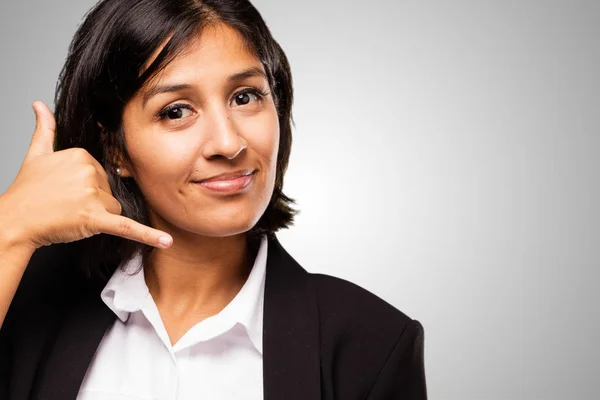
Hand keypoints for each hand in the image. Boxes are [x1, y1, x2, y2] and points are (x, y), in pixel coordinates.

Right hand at [0, 101, 172, 250]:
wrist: (14, 221)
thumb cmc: (27, 192)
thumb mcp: (36, 155)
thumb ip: (45, 129)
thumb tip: (39, 105)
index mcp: (82, 155)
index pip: (102, 175)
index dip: (88, 188)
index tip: (67, 191)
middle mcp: (89, 171)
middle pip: (109, 192)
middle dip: (93, 203)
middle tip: (66, 205)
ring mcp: (92, 195)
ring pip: (114, 209)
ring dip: (98, 217)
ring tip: (71, 216)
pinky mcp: (95, 218)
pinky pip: (127, 227)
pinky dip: (147, 236)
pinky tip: (166, 241)